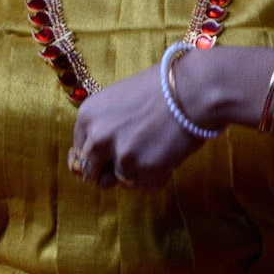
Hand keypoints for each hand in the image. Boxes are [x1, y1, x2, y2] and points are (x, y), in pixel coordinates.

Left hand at [69, 61, 209, 190]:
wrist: (194, 89)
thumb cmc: (161, 88)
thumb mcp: (118, 99)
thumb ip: (104, 125)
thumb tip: (98, 158)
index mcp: (87, 117)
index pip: (79, 153)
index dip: (97, 156)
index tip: (111, 155)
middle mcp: (98, 138)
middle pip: (92, 174)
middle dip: (111, 170)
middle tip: (134, 158)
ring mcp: (121, 156)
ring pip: (121, 182)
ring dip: (136, 173)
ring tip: (155, 149)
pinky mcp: (145, 170)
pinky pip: (147, 185)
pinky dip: (159, 175)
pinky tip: (170, 153)